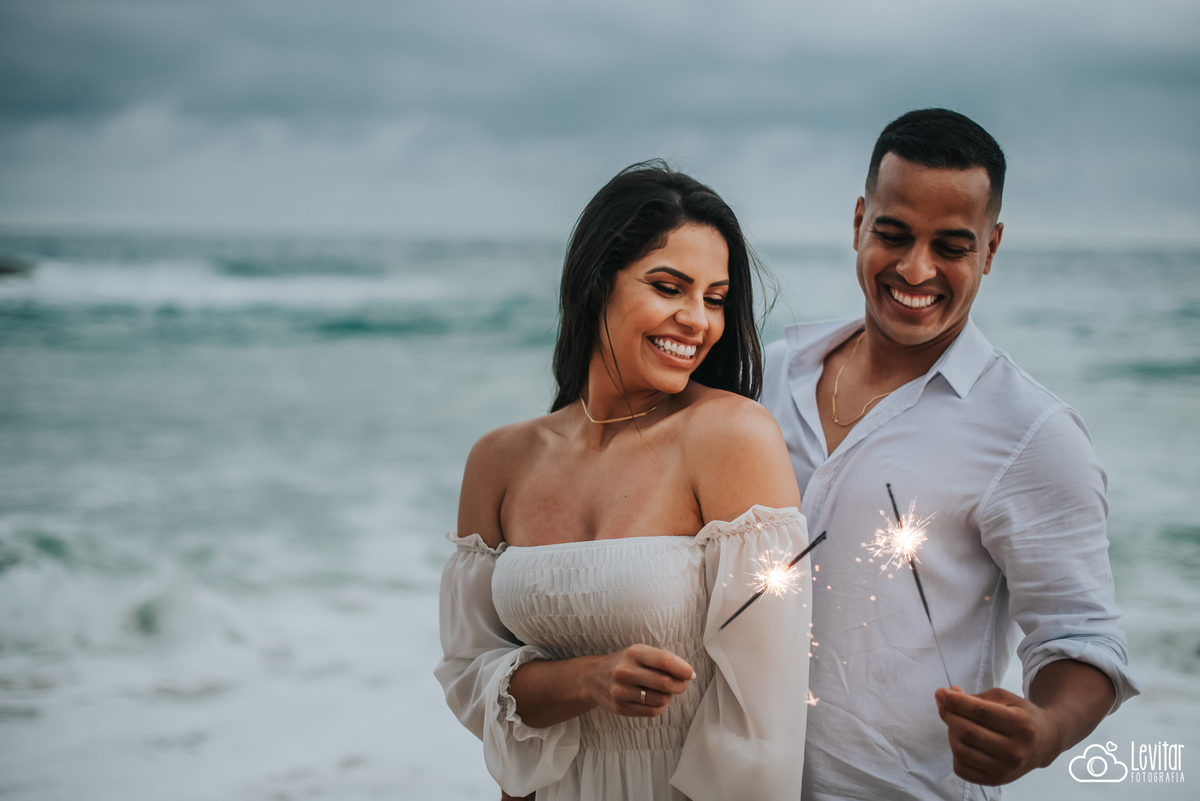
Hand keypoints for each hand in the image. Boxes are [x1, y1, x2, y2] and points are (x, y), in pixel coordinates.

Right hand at [584, 644, 694, 717]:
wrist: (594, 678)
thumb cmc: (625, 663)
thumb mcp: (640, 652)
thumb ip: (662, 661)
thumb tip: (688, 674)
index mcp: (634, 653)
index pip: (664, 660)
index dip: (683, 669)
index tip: (690, 674)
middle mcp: (626, 671)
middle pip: (665, 683)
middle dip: (680, 685)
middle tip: (680, 684)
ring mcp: (622, 691)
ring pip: (661, 700)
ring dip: (669, 697)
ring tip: (664, 691)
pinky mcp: (621, 708)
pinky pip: (652, 711)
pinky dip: (660, 706)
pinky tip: (654, 699)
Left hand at [935, 686, 1061, 784]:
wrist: (1045, 742)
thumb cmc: (1021, 716)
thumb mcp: (1005, 699)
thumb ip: (975, 697)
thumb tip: (944, 696)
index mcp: (1020, 726)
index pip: (980, 712)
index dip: (955, 702)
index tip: (941, 693)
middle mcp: (1015, 751)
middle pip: (967, 732)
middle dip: (949, 715)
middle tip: (944, 706)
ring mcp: (1005, 770)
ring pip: (961, 750)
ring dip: (950, 733)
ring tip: (956, 724)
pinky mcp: (996, 781)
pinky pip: (961, 769)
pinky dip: (955, 753)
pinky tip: (963, 743)